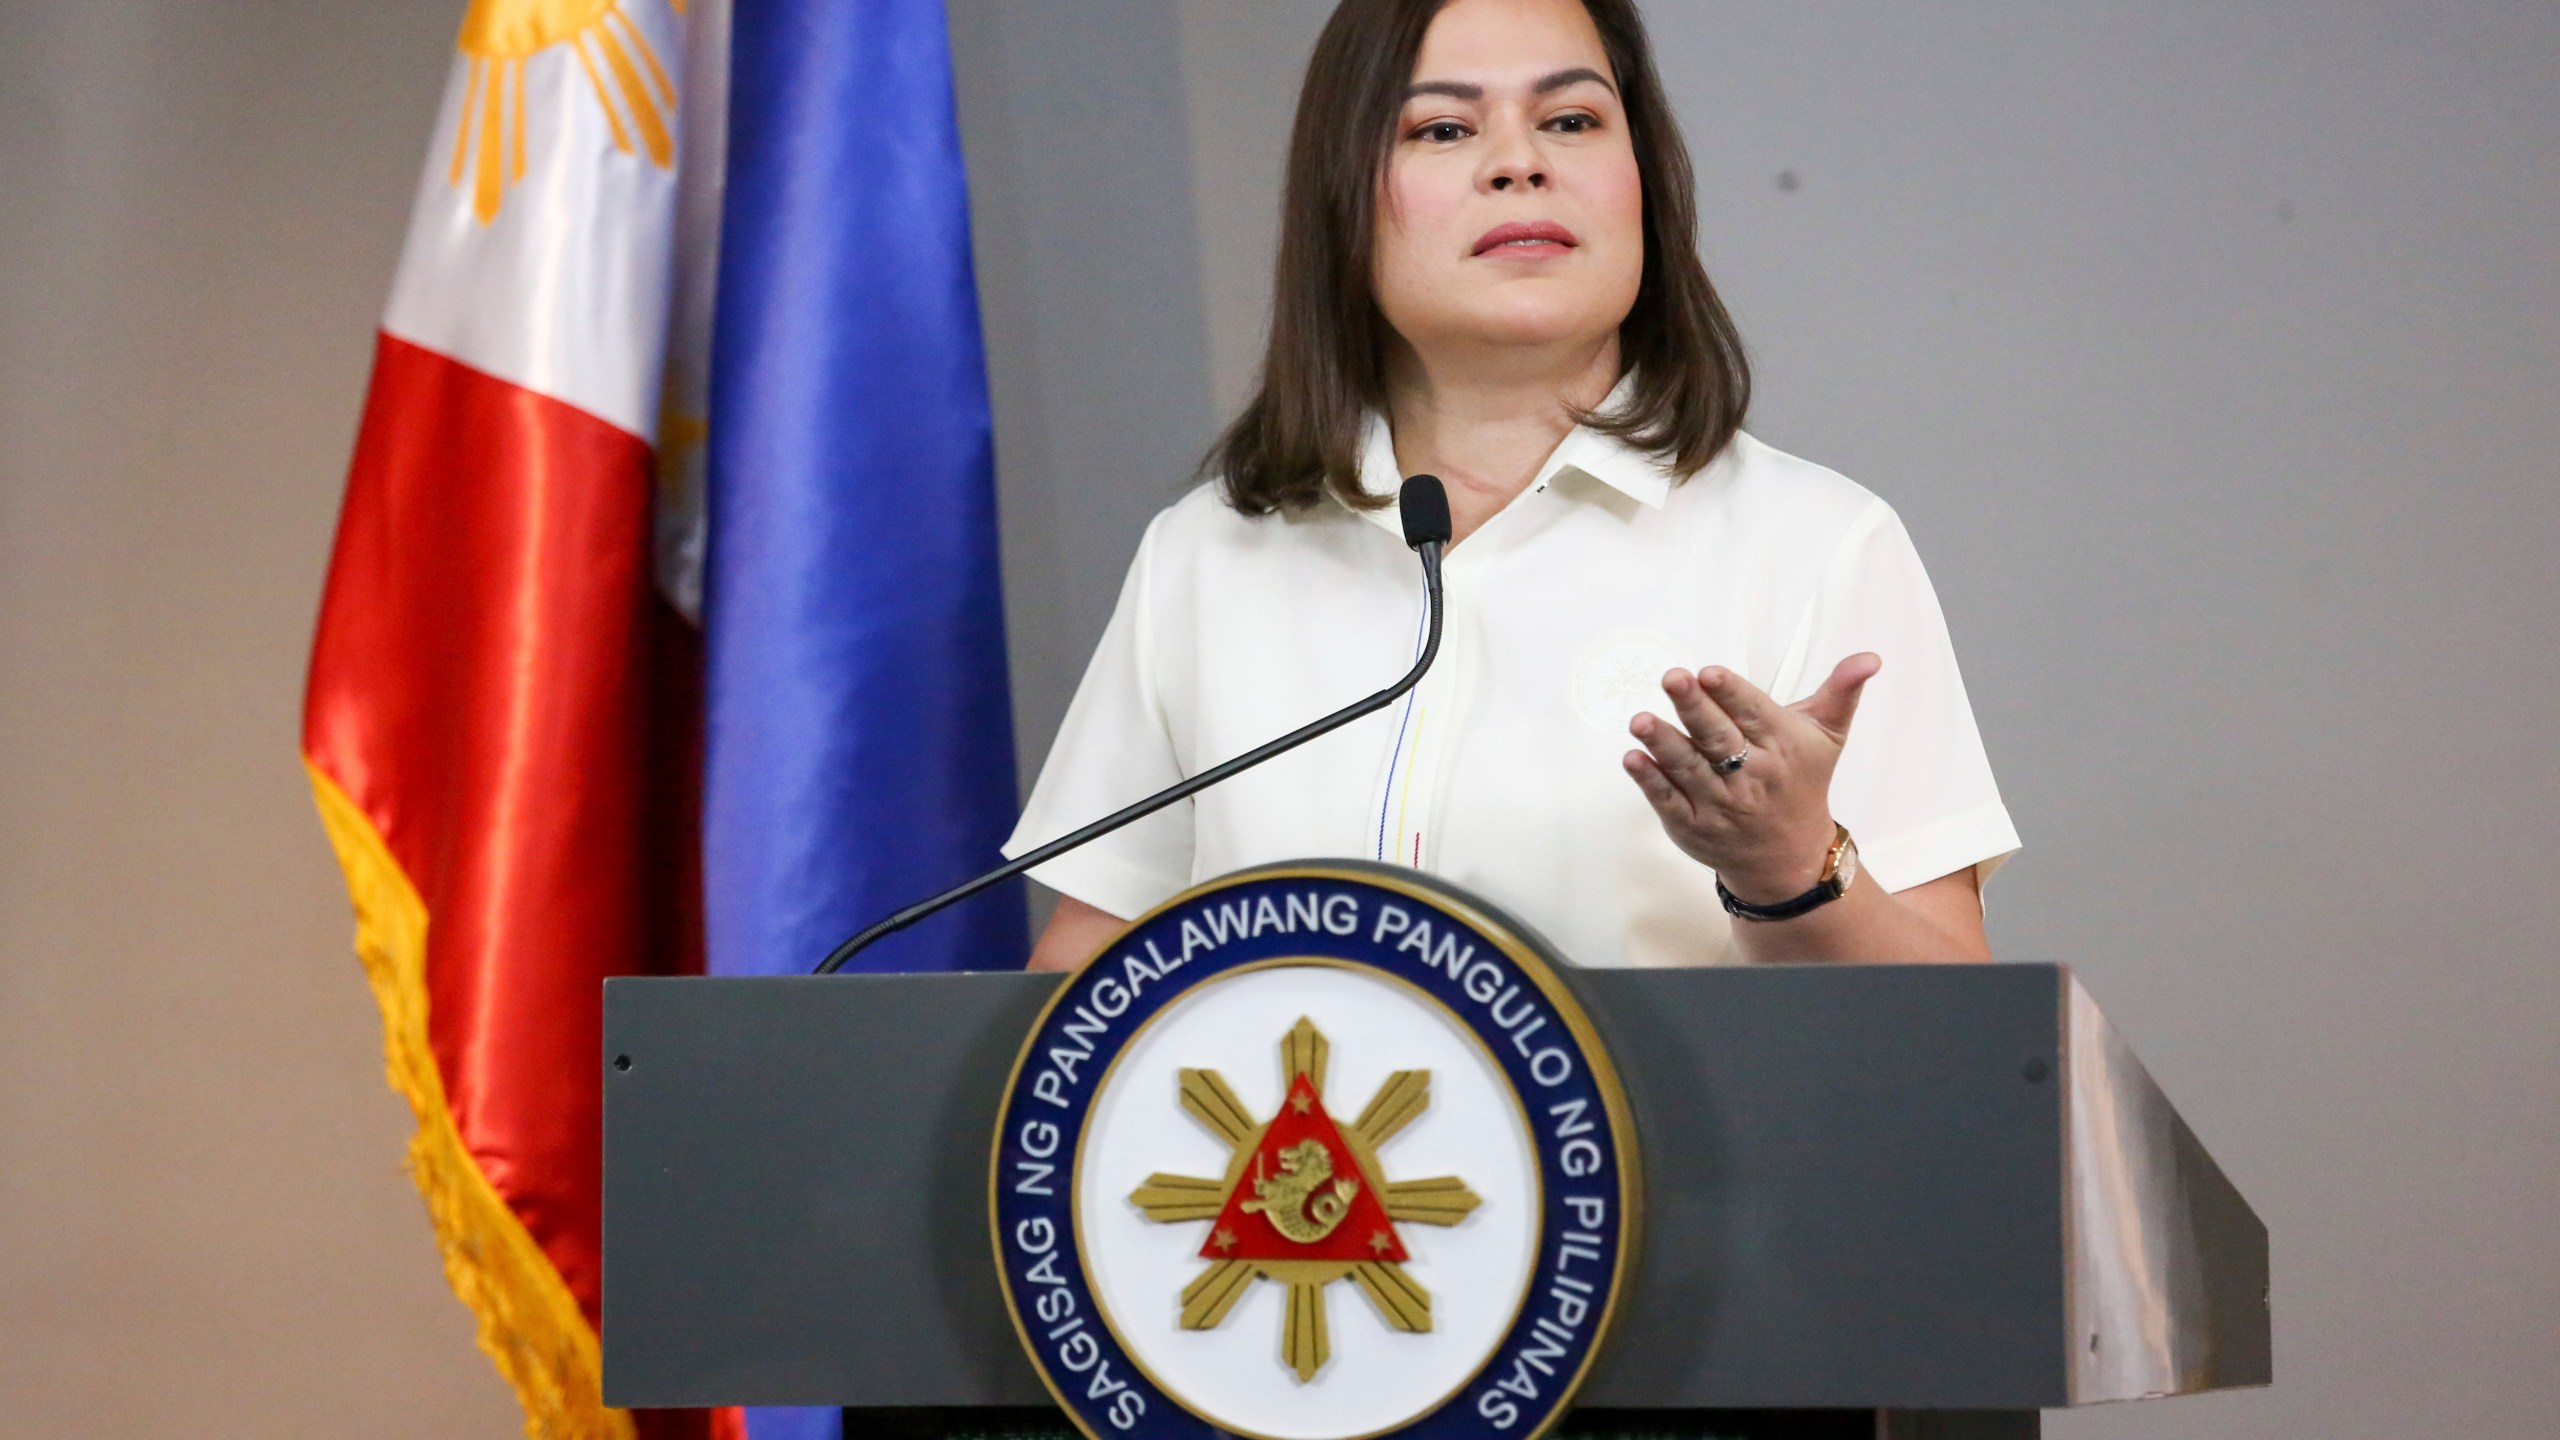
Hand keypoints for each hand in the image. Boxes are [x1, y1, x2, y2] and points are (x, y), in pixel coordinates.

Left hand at [1621, 655, 1878, 904]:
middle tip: (1672, 679)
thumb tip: (1869, 658)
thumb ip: (1841, 691)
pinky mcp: (1692, 826)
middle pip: (1718, 737)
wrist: (1789, 857)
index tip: (1709, 673)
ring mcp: (1719, 803)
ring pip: (1688, 768)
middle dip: (1694, 707)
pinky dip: (1650, 781)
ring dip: (1663, 743)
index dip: (1731, 692)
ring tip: (1640, 720)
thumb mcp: (1828, 736)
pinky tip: (1633, 758)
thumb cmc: (1802, 783)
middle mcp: (1751, 776)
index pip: (1753, 713)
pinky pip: (1668, 801)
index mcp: (1781, 746)